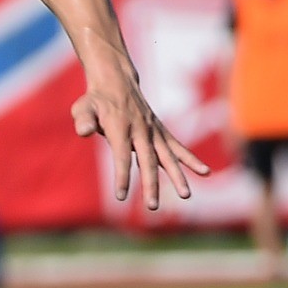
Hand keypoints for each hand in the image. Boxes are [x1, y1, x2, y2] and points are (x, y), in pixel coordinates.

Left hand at [70, 65, 209, 210]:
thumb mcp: (83, 107)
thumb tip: (83, 132)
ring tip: (186, 195)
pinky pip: (177, 147)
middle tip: (152, 206)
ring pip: (167, 156)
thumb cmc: (96, 99)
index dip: (122, 175)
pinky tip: (204, 172)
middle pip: (148, 161)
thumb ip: (83, 119)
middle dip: (150, 184)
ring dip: (177, 176)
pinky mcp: (160, 132)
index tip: (120, 196)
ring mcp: (153, 131)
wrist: (116, 81)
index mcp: (120, 128)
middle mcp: (141, 131)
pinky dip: (190, 159)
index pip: (122, 156)